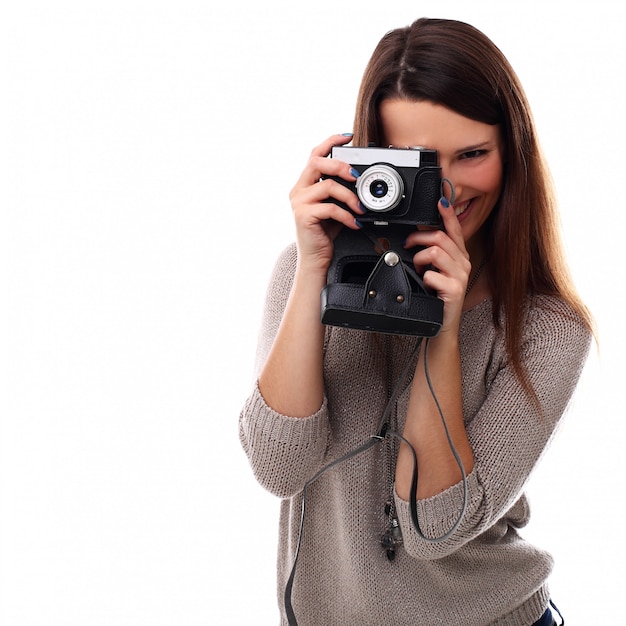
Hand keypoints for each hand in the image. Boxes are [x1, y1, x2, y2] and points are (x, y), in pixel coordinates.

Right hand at [289, 134, 363, 273]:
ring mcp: (299, 203)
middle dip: (340, 166)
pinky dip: (347, 215)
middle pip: (317, 163)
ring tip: (360, 208)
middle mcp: (299, 190)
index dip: (330, 142)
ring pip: (328, 186)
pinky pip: (330, 208)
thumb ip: (340, 190)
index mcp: (305, 184)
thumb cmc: (324, 232)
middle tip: (356, 176)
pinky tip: (354, 222)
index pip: (315, 154)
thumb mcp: (334, 206)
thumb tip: (359, 178)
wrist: (316, 258)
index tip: (347, 136)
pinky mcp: (304, 216)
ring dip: (350, 196)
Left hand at [403, 198, 471, 333]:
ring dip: (419, 258)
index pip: (455, 229)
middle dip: (419, 237)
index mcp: (459, 256)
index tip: (440, 200)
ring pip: (435, 252)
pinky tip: (424, 284)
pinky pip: (431, 274)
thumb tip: (415, 237)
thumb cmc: (436, 297)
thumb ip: (430, 255)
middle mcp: (463, 263)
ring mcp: (460, 276)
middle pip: (441, 237)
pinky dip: (422, 278)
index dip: (447, 213)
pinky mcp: (454, 290)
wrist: (441, 325)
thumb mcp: (434, 271)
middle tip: (408, 245)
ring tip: (417, 269)